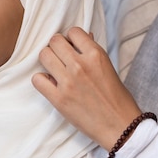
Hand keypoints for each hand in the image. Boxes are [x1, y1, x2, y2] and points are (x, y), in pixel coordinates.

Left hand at [32, 27, 141, 150]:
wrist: (120, 126)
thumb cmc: (117, 98)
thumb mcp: (109, 68)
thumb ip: (93, 52)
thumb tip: (84, 37)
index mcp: (96, 55)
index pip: (73, 31)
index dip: (71, 38)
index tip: (72, 47)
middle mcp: (80, 65)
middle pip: (55, 41)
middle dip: (57, 47)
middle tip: (61, 57)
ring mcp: (68, 82)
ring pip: (44, 56)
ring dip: (48, 60)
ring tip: (55, 69)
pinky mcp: (59, 99)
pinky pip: (37, 79)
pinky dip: (42, 80)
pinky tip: (51, 84)